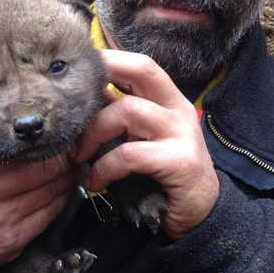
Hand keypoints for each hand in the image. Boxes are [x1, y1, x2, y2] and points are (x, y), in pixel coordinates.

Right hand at [0, 144, 73, 272]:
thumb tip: (12, 128)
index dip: (44, 140)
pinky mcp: (11, 241)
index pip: (18, 148)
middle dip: (64, 158)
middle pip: (42, 169)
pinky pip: (47, 216)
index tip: (58, 132)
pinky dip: (61, 200)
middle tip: (76, 149)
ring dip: (68, 178)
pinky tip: (65, 190)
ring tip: (75, 167)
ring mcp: (0, 219)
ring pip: (50, 192)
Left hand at [76, 50, 219, 239]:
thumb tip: (82, 101)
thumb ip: (120, 118)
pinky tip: (96, 181)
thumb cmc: (163, 175)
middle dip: (102, 76)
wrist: (201, 214)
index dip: (111, 59)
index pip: (141, 65)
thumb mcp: (142, 139)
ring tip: (79, 157)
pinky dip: (105, 167)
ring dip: (93, 134)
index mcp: (170, 100)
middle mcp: (179, 110)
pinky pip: (130, 154)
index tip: (79, 69)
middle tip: (72, 102)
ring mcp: (182, 133)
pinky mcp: (180, 161)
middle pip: (142, 70)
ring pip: (128, 110)